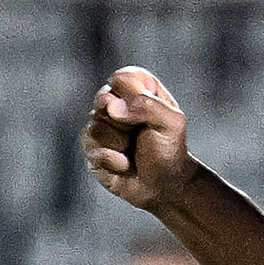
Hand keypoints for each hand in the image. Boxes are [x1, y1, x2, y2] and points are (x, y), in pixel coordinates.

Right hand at [82, 67, 197, 213]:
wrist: (164, 186)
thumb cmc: (169, 149)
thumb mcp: (172, 123)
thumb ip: (147, 105)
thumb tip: (112, 107)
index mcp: (137, 88)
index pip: (121, 78)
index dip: (132, 96)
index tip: (147, 112)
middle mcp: (114, 103)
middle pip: (103, 100)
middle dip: (125, 122)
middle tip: (140, 133)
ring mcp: (100, 125)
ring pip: (95, 127)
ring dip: (121, 144)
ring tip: (133, 150)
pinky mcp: (91, 148)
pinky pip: (92, 149)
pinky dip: (114, 161)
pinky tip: (125, 164)